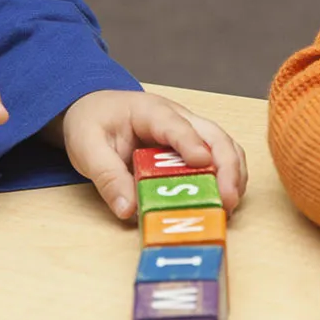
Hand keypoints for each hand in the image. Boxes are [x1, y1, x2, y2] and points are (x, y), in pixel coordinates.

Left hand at [46, 90, 246, 221]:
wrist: (92, 109)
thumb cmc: (92, 122)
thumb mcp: (87, 149)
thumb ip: (107, 178)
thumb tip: (128, 210)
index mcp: (150, 111)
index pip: (177, 125)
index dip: (191, 144)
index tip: (203, 163)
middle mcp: (178, 117)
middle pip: (214, 135)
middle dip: (226, 166)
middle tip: (227, 199)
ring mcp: (189, 131)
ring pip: (224, 146)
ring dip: (232, 174)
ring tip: (229, 205)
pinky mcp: (192, 147)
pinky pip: (218, 159)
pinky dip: (226, 178)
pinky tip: (222, 201)